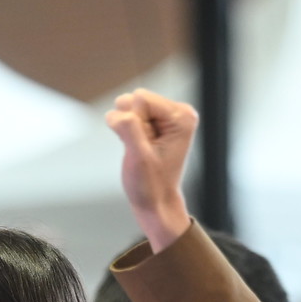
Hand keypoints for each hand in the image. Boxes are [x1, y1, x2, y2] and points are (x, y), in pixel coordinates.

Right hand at [104, 88, 196, 251]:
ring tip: (141, 149)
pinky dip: (127, 132)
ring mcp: (167, 117)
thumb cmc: (151, 185)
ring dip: (127, 129)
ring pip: (129, 106)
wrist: (156, 203)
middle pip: (135, 99)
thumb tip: (119, 111)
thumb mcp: (139, 158)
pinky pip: (128, 115)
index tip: (144, 146)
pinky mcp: (156, 122)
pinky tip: (139, 148)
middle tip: (142, 149)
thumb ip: (130, 130)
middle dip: (131, 124)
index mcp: (182, 116)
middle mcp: (179, 112)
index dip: (134, 123)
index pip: (141, 98)